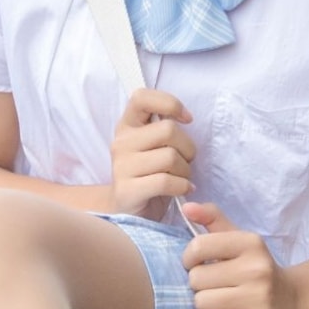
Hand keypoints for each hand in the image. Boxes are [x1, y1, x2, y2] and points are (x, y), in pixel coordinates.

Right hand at [108, 89, 195, 218]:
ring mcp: (121, 166)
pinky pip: (166, 181)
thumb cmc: (150, 175)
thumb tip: (185, 118)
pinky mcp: (127, 190)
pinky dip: (182, 186)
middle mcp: (121, 142)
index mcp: (127, 125)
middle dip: (187, 148)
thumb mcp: (154, 146)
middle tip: (185, 161)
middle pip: (168, 130)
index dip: (169, 103)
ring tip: (180, 178)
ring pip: (170, 157)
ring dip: (185, 170)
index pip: (142, 97)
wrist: (129, 211)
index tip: (186, 119)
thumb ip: (163, 129)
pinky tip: (182, 190)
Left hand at [180, 200, 308, 308]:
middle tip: (214, 286)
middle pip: (197, 279)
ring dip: (206, 305)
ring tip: (221, 301)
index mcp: (250, 243)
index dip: (189, 258)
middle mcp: (256, 268)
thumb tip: (186, 207)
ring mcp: (260, 296)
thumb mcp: (241, 240)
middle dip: (199, 285)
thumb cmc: (258, 268)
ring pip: (203, 302)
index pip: (199, 246)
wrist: (296, 301)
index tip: (196, 263)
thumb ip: (213, 220)